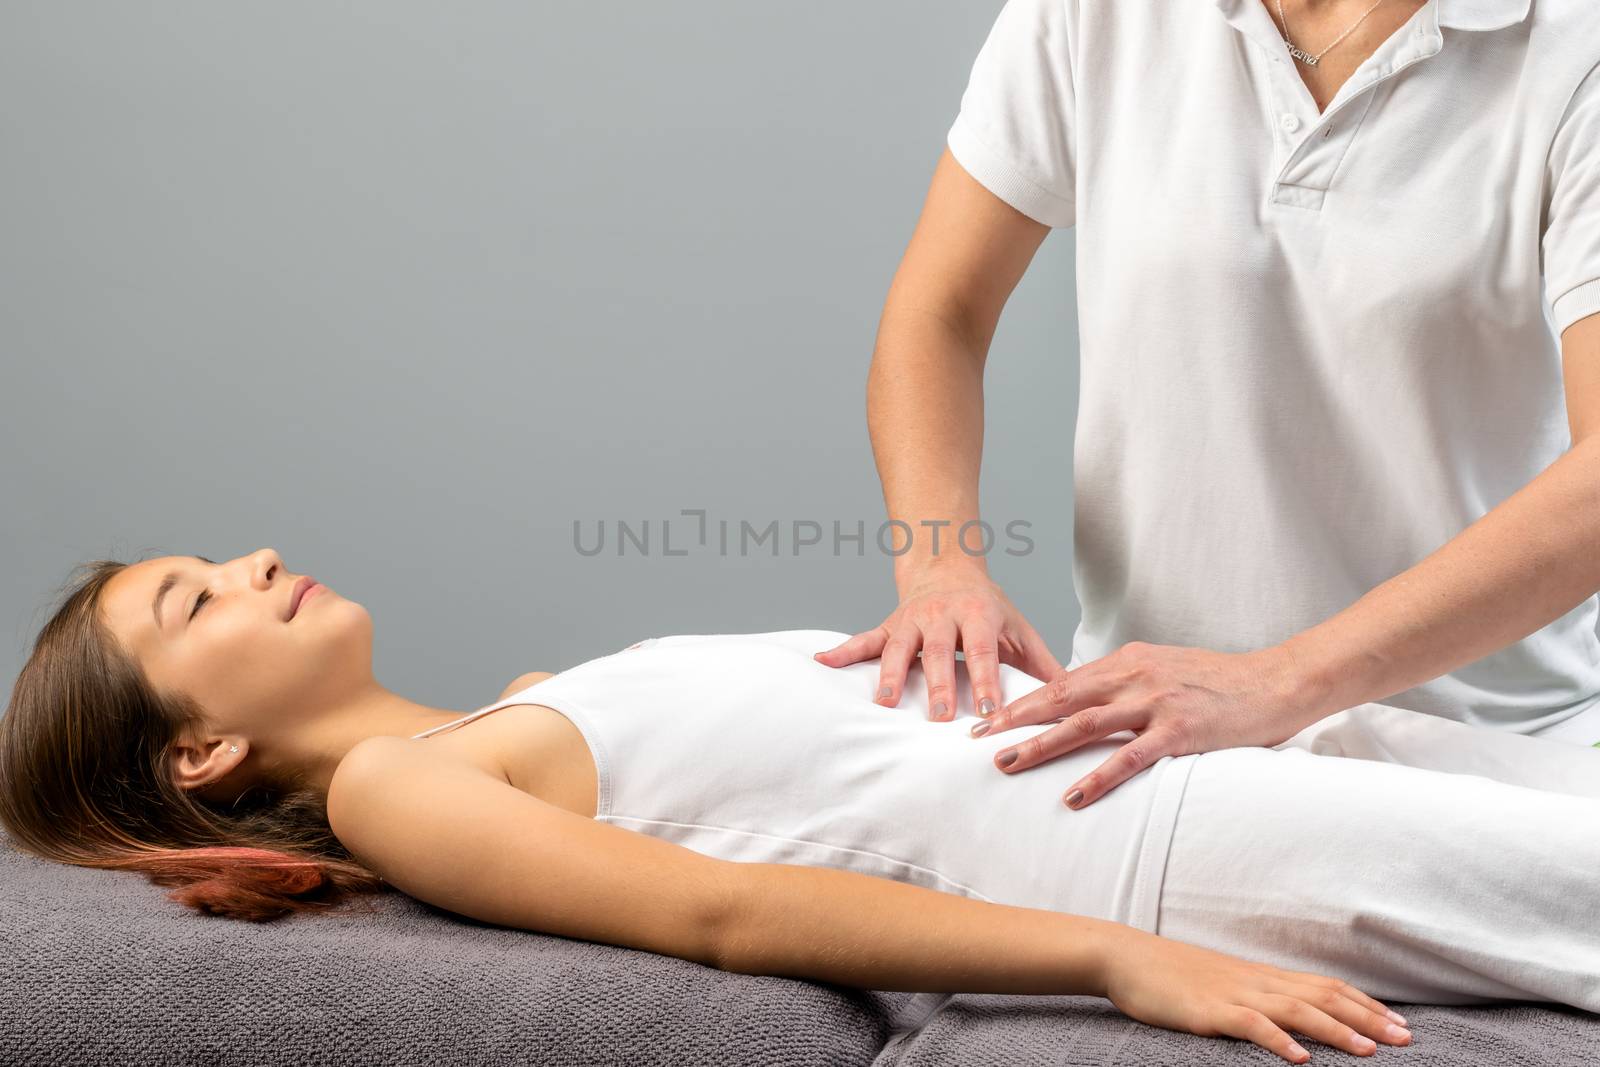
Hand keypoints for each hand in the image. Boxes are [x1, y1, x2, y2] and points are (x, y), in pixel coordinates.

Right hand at [813, 563, 1060, 721]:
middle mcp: (942, 616)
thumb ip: (1042, 664)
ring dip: (891, 675)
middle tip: (938, 717)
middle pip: (938, 653)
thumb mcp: (1018, 627)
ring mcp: (911, 621)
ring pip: (898, 648)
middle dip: (938, 685)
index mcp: (978, 616)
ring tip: (886, 702)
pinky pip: (864, 639)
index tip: (987, 712)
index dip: (985, 681)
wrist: (947, 566)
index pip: (982, 652)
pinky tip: (824, 662)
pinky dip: (843, 651)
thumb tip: (1075, 698)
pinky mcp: (888, 626)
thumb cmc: (988, 607)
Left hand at [984, 640, 1319, 807]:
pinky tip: (1073, 796)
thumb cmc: (1220, 681)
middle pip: (1061, 698)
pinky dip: (1098, 777)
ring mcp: (1157, 702)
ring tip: (1007, 765)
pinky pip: (1130, 757)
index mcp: (1128, 660)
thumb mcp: (1164, 670)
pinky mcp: (1181, 730)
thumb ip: (1125, 684)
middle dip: (1014, 719)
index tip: (987, 718)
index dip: (1022, 700)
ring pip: (1084, 724)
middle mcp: (1135, 675)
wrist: (1277, 681)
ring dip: (1040, 745)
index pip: (1063, 681)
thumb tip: (1084, 705)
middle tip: (977, 740)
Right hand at [1100, 927, 1412, 1062]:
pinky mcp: (1209, 1010)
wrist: (1126, 957)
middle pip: (1323, 996)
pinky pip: (1250, 1024)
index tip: (1398, 1023)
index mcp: (1261, 976)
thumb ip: (1254, 997)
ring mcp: (1234, 994)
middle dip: (1367, 1017)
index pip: (1325, 986)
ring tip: (1369, 1050)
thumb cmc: (1170, 974)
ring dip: (1336, 1029)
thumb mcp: (1220, 983)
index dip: (1364, 1004)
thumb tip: (1286, 1018)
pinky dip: (1278, 1041)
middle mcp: (1256, 981)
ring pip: (1296, 1009)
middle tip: (1404, 1039)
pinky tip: (1300, 1059)